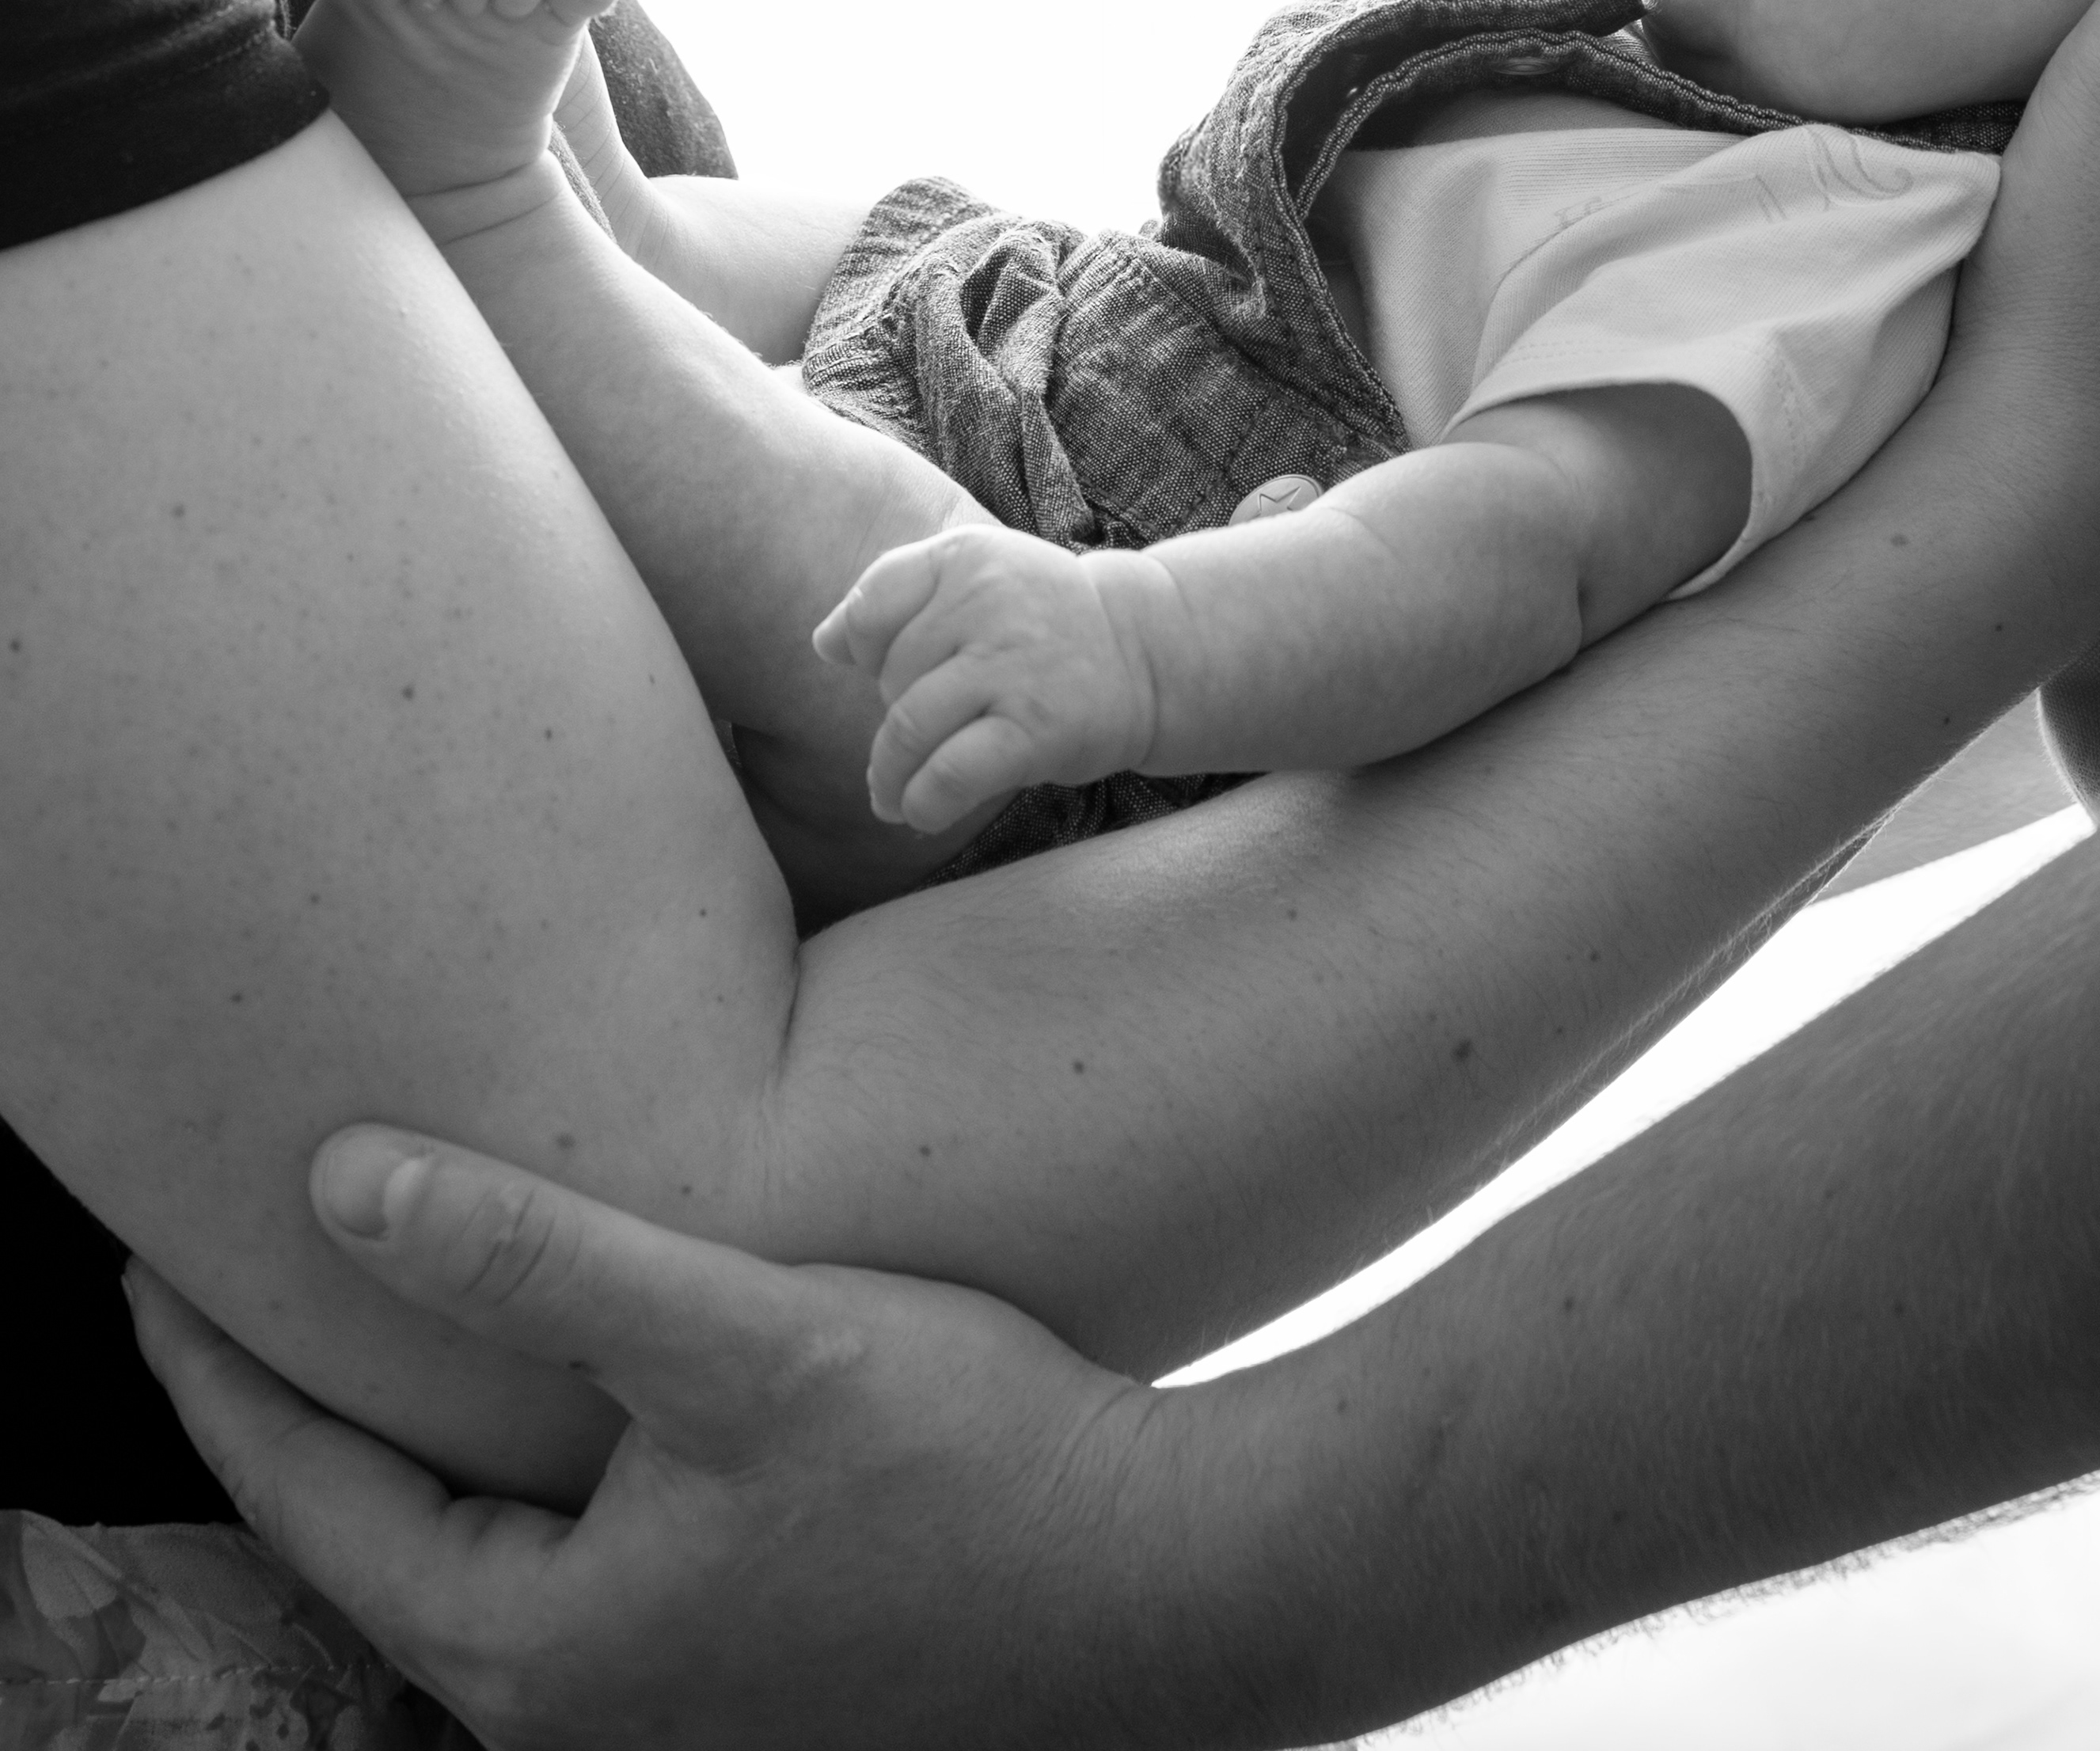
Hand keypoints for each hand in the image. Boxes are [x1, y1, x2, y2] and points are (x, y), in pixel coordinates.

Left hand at [125, 1133, 1172, 1750]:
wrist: (1169, 1577)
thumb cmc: (965, 1463)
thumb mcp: (738, 1336)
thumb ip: (538, 1263)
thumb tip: (335, 1184)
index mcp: (541, 1657)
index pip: (310, 1502)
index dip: (221, 1374)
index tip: (148, 1264)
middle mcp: (580, 1716)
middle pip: (378, 1543)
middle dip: (306, 1407)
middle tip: (237, 1272)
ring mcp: (665, 1707)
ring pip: (477, 1554)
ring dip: (424, 1433)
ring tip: (378, 1307)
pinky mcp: (738, 1667)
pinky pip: (570, 1564)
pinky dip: (522, 1465)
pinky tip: (549, 1381)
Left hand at [813, 524, 1156, 819]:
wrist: (1144, 650)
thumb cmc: (1042, 623)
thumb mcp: (977, 580)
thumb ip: (898, 598)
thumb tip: (822, 642)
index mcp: (966, 556)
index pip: (872, 607)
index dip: (866, 652)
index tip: (891, 675)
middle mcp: (987, 601)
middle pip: (889, 678)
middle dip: (891, 720)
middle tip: (920, 740)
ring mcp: (1012, 664)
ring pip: (906, 731)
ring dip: (889, 778)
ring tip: (894, 796)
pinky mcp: (1036, 728)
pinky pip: (948, 776)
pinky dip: (922, 803)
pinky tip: (923, 810)